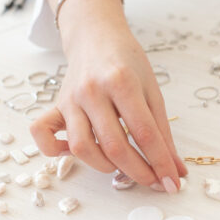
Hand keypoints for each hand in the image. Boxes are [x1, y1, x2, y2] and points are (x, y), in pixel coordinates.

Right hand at [30, 0, 186, 191]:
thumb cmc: (127, 63)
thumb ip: (163, 132)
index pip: (144, 132)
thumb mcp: (152, 90)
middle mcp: (92, 90)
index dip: (160, 162)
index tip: (173, 183)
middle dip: (138, 172)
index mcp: (122, 81)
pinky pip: (42, 133)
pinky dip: (55, 150)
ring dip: (105, 167)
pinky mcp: (55, 106)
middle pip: (114, 145)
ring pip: (82, 147)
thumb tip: (176, 170)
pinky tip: (75, 154)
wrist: (96, 36)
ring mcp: (70, 99)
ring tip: (121, 166)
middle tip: (154, 182)